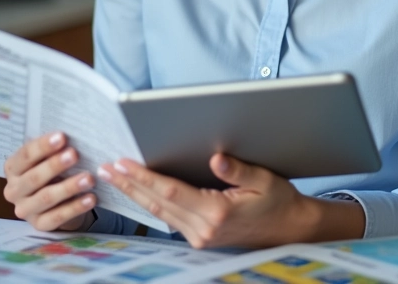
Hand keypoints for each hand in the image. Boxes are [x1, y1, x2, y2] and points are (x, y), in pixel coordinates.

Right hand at [3, 131, 96, 230]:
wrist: (54, 200)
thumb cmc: (51, 169)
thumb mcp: (47, 157)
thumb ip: (54, 148)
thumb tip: (72, 134)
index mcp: (13, 168)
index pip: (25, 155)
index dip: (43, 146)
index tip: (62, 137)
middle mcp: (14, 190)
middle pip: (34, 178)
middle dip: (55, 165)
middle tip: (74, 155)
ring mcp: (25, 210)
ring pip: (46, 198)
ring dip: (69, 187)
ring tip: (89, 178)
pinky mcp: (39, 225)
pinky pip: (58, 216)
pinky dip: (75, 207)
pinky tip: (91, 198)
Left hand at [98, 153, 364, 247]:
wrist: (291, 230)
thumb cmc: (279, 201)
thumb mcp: (264, 179)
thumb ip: (238, 169)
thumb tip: (215, 157)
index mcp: (217, 213)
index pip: (170, 191)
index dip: (143, 176)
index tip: (123, 163)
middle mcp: (203, 229)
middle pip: (157, 203)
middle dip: (129, 184)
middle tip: (105, 168)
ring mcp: (200, 238)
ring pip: (158, 213)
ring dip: (134, 194)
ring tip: (114, 178)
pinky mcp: (200, 239)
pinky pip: (168, 219)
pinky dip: (150, 203)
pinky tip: (139, 192)